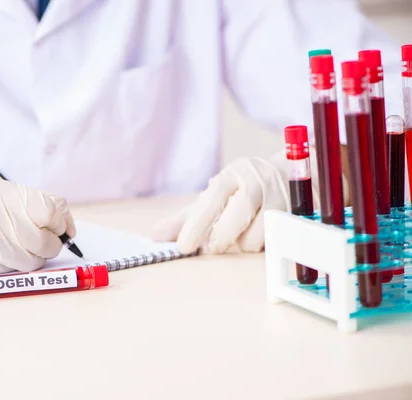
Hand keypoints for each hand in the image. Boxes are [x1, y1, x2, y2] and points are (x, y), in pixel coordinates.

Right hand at [0, 178, 75, 276]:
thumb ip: (28, 203)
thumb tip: (64, 221)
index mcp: (2, 195)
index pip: (51, 211)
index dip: (61, 221)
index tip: (60, 225)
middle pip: (47, 242)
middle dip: (51, 243)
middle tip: (44, 239)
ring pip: (33, 261)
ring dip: (34, 257)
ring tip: (20, 246)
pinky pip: (12, 272)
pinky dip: (14, 264)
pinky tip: (0, 253)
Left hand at [153, 149, 326, 253]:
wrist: (291, 172)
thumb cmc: (243, 189)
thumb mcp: (214, 197)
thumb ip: (187, 217)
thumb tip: (156, 235)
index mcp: (231, 175)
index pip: (210, 200)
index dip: (195, 226)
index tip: (183, 247)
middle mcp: (256, 181)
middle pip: (234, 219)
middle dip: (219, 239)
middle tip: (211, 247)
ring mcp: (279, 196)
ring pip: (255, 236)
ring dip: (242, 244)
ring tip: (240, 235)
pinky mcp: (296, 213)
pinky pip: (274, 241)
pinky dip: (261, 244)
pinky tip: (258, 234)